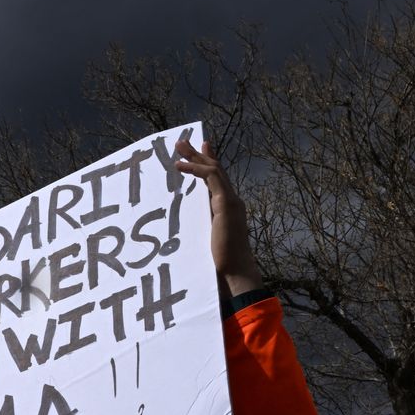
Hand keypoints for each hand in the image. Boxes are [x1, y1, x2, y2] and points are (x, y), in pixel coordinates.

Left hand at [174, 138, 263, 297]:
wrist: (234, 272)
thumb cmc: (221, 264)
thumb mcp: (206, 241)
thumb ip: (201, 230)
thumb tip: (187, 231)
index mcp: (228, 209)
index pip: (218, 181)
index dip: (207, 164)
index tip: (198, 152)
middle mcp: (232, 201)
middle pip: (215, 170)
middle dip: (200, 154)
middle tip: (183, 142)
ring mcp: (231, 201)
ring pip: (214, 170)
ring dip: (195, 156)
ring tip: (179, 146)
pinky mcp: (226, 204)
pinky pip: (211, 178)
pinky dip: (195, 169)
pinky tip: (181, 165)